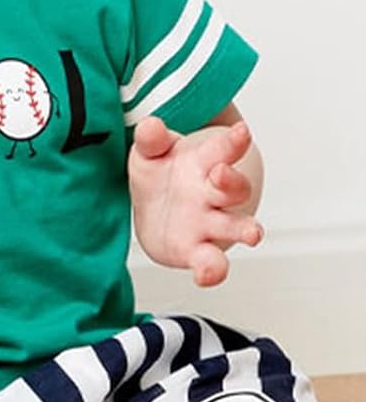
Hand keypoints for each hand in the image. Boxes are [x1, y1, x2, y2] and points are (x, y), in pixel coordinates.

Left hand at [128, 116, 262, 286]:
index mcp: (205, 163)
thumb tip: (149, 125)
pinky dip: (212, 270)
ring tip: (253, 234)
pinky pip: (209, 262)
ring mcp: (208, 223)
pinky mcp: (196, 250)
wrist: (156, 210)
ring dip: (243, 229)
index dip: (233, 141)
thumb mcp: (151, 153)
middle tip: (222, 175)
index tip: (241, 131)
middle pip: (234, 186)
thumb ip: (151, 140)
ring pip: (233, 225)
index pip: (223, 149)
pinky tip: (207, 275)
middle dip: (232, 182)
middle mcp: (213, 193)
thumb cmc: (161, 175)